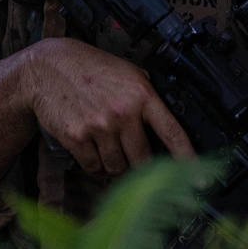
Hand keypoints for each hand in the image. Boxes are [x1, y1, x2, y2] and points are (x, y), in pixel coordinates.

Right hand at [21, 36, 194, 175]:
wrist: (48, 67)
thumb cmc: (90, 68)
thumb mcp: (127, 71)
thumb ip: (146, 95)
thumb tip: (165, 123)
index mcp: (141, 94)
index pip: (172, 132)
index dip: (187, 158)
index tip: (200, 181)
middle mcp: (123, 112)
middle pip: (143, 159)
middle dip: (140, 164)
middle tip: (133, 155)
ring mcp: (99, 126)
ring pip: (117, 167)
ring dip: (114, 163)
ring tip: (107, 143)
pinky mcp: (76, 137)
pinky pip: (93, 166)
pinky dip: (93, 163)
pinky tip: (90, 146)